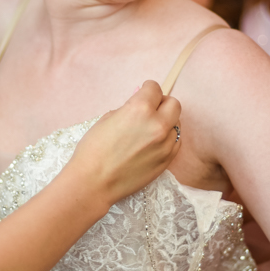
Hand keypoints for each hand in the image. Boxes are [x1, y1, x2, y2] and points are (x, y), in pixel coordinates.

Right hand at [69, 81, 180, 205]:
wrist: (94, 182)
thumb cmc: (93, 150)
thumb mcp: (107, 119)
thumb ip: (128, 109)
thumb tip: (139, 106)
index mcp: (140, 109)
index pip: (155, 88)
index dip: (148, 89)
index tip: (144, 92)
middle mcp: (157, 124)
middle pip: (173, 104)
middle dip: (162, 104)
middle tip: (151, 110)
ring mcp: (165, 144)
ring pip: (176, 124)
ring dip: (166, 123)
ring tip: (150, 130)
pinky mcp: (167, 160)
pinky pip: (175, 142)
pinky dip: (167, 139)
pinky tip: (154, 144)